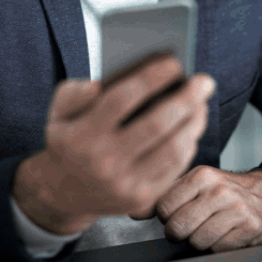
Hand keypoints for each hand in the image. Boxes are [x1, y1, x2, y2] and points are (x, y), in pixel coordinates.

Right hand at [12, 54, 215, 234]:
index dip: (152, 78)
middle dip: (186, 98)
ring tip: (202, 103)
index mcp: (81, 135)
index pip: (122, 99)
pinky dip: (188, 144)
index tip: (174, 62)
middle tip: (204, 80)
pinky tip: (192, 127)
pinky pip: (174, 169)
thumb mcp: (58, 113)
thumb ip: (74, 93)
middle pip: (156, 124)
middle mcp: (103, 162)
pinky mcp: (141, 199)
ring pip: (172, 149)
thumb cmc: (68, 140)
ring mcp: (124, 184)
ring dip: (193, 122)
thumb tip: (97, 84)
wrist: (63, 193)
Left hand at [130, 165, 261, 252]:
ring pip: (197, 241)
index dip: (166, 217)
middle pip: (178, 227)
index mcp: (201, 175)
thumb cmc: (223, 191)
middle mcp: (219, 189)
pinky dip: (218, 246)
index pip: (164, 207)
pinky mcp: (250, 227)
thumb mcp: (195, 184)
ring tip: (209, 227)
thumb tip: (133, 208)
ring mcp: (236, 208)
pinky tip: (225, 233)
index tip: (175, 214)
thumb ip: (164, 194)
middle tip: (189, 225)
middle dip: (179, 232)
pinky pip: (218, 248)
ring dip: (200, 240)